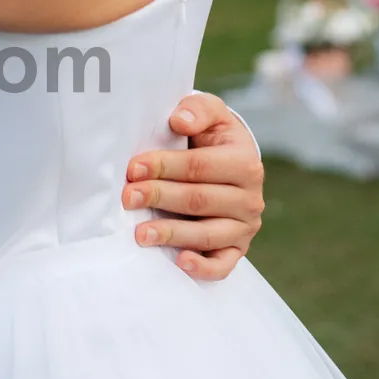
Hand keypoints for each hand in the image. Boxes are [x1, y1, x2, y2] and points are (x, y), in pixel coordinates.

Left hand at [122, 92, 264, 281]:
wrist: (228, 163)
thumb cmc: (211, 137)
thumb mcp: (211, 114)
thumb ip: (198, 110)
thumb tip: (180, 120)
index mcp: (244, 162)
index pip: (200, 167)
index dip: (165, 166)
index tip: (134, 168)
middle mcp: (250, 198)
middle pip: (199, 200)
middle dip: (160, 197)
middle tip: (127, 197)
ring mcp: (245, 227)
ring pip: (208, 235)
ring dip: (172, 234)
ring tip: (139, 233)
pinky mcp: (237, 249)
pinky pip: (223, 265)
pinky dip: (203, 268)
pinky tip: (180, 262)